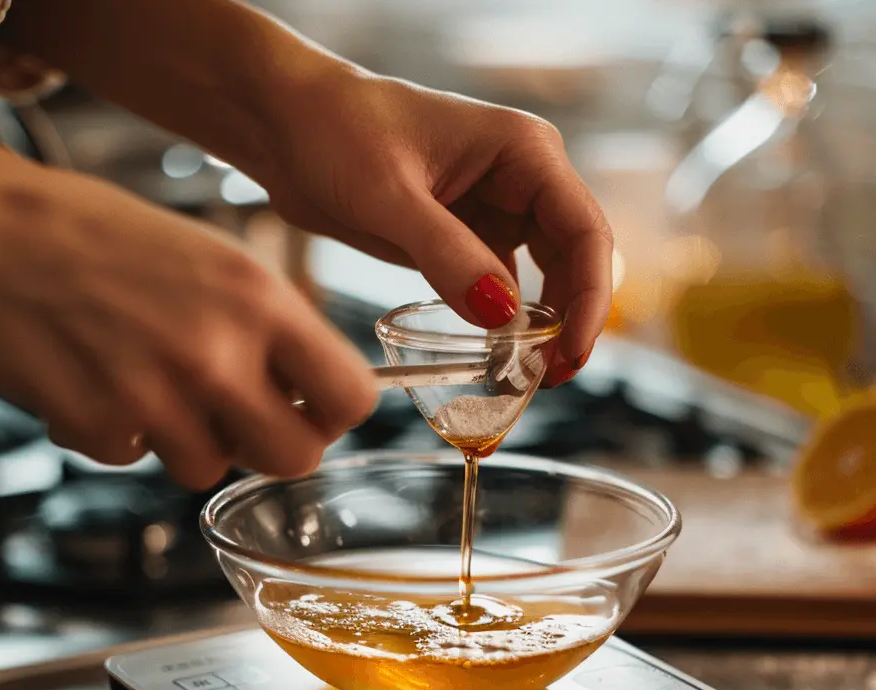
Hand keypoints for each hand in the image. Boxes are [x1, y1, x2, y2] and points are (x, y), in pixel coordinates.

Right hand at [0, 166, 376, 488]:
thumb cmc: (113, 242)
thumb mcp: (222, 262)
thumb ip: (277, 332)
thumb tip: (313, 395)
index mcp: (260, 302)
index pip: (351, 397)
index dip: (335, 415)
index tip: (315, 412)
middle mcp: (216, 354)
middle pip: (295, 459)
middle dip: (274, 447)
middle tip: (247, 420)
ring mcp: (156, 397)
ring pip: (212, 469)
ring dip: (192, 441)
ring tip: (159, 388)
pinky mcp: (100, 428)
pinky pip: (140, 461)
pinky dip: (127, 435)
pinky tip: (107, 385)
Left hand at [255, 69, 613, 386]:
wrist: (285, 124)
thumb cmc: (334, 130)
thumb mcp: (388, 196)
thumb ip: (447, 256)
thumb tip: (502, 318)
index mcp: (522, 150)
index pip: (585, 230)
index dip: (590, 297)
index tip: (571, 352)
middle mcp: (521, 179)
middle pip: (574, 259)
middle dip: (570, 319)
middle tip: (550, 378)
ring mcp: (494, 211)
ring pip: (542, 279)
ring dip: (539, 327)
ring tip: (524, 376)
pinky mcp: (465, 239)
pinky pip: (499, 289)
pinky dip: (502, 325)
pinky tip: (494, 356)